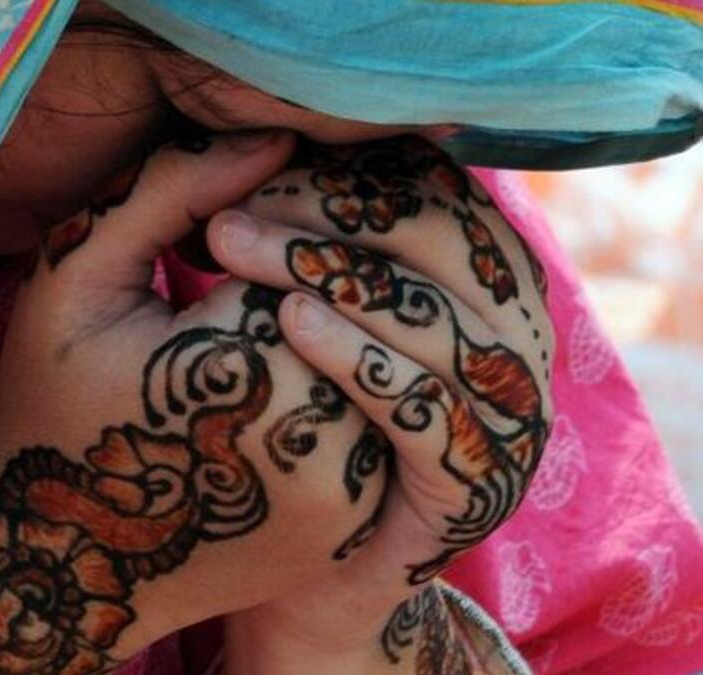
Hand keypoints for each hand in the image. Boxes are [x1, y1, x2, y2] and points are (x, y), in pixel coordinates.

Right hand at [0, 130, 400, 673]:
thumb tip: (278, 139)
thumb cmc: (50, 408)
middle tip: (240, 278)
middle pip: (356, 301)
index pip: (306, 243)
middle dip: (312, 271)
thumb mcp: (74, 281)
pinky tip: (278, 382)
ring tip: (253, 332)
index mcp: (242, 363)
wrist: (60, 565)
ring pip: (377, 360)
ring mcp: (349, 493)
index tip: (217, 236)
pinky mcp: (355, 525)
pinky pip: (377, 421)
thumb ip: (169, 193)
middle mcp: (319, 436)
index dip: (267, 223)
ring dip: (336, 327)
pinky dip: (343, 386)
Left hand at [209, 137, 553, 672]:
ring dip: (335, 274)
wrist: (287, 569)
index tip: (252, 166)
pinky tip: (284, 326)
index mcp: (474, 288)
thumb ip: (300, 230)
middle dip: (333, 214)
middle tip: (230, 208)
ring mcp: (498, 419)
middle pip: (447, 248)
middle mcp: (504, 344)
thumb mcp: (290, 309)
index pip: (437, 196)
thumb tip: (262, 141)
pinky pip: (432, 414)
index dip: (349, 171)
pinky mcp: (468, 488)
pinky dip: (364, 361)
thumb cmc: (282, 422)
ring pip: (443, 324)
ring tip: (233, 246)